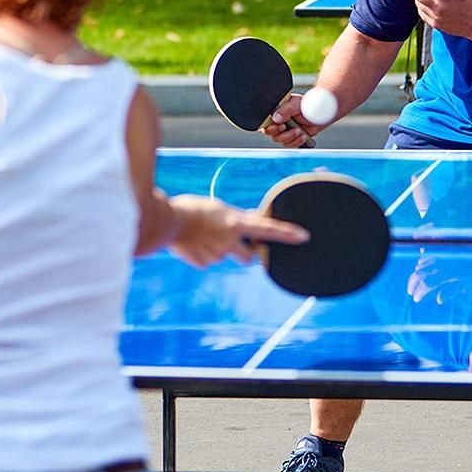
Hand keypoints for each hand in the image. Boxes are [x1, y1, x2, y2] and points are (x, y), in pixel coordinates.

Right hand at [167, 195, 309, 267]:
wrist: (166, 222)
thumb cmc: (192, 209)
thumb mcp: (218, 208)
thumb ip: (236, 218)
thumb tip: (254, 219)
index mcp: (235, 223)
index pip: (268, 229)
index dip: (288, 233)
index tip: (304, 237)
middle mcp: (230, 241)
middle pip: (248, 256)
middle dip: (244, 252)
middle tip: (231, 241)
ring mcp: (218, 254)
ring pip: (226, 257)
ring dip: (221, 251)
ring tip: (203, 237)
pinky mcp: (204, 263)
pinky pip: (209, 261)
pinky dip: (204, 255)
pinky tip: (193, 244)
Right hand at [263, 93, 319, 147]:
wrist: (320, 113)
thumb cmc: (306, 105)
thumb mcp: (295, 104)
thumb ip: (285, 110)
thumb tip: (275, 118)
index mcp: (275, 112)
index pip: (265, 123)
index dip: (270, 127)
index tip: (281, 126)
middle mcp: (278, 122)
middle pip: (271, 134)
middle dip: (281, 133)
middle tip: (288, 128)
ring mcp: (285, 131)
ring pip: (281, 140)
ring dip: (290, 138)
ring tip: (299, 131)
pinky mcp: (292, 138)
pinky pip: (290, 144)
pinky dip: (297, 142)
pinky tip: (303, 135)